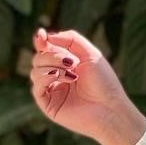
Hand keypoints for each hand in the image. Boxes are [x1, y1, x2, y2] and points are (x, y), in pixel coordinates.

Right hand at [29, 27, 145, 144]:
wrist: (110, 109)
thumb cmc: (104, 82)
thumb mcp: (90, 53)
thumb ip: (70, 38)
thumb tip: (46, 36)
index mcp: (65, 65)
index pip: (45, 49)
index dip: (40, 40)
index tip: (42, 35)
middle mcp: (57, 78)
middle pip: (38, 58)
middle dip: (52, 55)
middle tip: (71, 62)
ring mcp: (52, 92)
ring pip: (35, 71)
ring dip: (52, 66)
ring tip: (72, 74)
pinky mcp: (49, 106)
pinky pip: (36, 88)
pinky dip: (45, 77)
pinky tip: (58, 77)